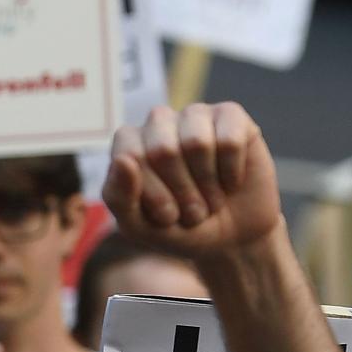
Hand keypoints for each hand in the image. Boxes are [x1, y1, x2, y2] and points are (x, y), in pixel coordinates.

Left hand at [105, 102, 282, 260]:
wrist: (232, 236)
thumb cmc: (178, 228)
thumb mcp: (140, 226)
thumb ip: (119, 197)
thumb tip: (122, 160)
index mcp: (128, 144)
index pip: (130, 157)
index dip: (152, 194)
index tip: (166, 217)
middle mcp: (158, 122)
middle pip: (163, 150)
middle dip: (181, 192)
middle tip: (193, 212)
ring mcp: (195, 115)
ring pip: (197, 143)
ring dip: (208, 184)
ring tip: (211, 199)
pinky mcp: (231, 115)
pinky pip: (230, 141)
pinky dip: (231, 172)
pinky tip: (231, 181)